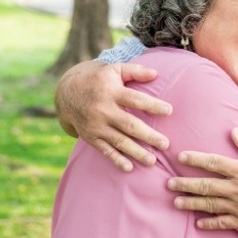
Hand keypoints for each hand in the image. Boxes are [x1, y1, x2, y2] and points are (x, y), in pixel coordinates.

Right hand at [55, 60, 172, 171]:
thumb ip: (136, 71)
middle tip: (165, 144)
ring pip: (119, 141)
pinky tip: (129, 168)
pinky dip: (116, 160)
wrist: (69, 93)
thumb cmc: (100, 80)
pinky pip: (105, 150)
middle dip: (148, 135)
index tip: (169, 111)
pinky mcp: (91, 137)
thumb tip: (156, 73)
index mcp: (112, 92)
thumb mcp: (115, 70)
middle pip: (129, 124)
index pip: (135, 99)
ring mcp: (97, 125)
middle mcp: (104, 110)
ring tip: (152, 161)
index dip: (152, 105)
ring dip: (136, 152)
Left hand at [168, 127, 237, 229]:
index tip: (181, 157)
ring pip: (209, 204)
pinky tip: (198, 222)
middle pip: (205, 185)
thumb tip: (232, 131)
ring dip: (191, 203)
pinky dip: (209, 223)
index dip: (195, 159)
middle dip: (185, 183)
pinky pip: (222, 223)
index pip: (213, 162)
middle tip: (169, 183)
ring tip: (176, 201)